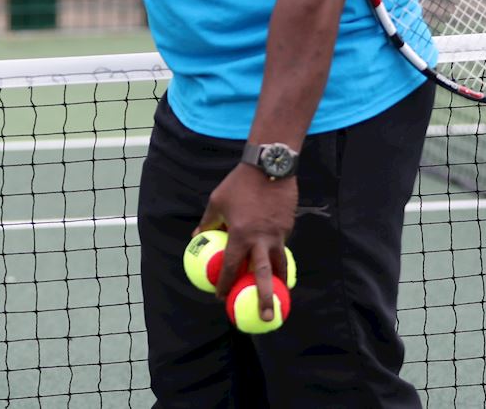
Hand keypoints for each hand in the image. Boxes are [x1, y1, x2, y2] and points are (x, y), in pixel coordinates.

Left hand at [197, 163, 297, 322]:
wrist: (269, 167)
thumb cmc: (238, 185)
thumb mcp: (216, 202)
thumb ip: (208, 222)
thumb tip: (197, 237)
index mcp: (241, 235)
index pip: (232, 267)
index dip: (225, 284)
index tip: (220, 298)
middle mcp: (261, 239)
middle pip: (264, 275)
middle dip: (265, 299)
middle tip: (264, 317)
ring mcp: (278, 235)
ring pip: (280, 264)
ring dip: (279, 283)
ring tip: (281, 300)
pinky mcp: (288, 228)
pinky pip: (282, 247)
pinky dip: (280, 257)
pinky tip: (278, 266)